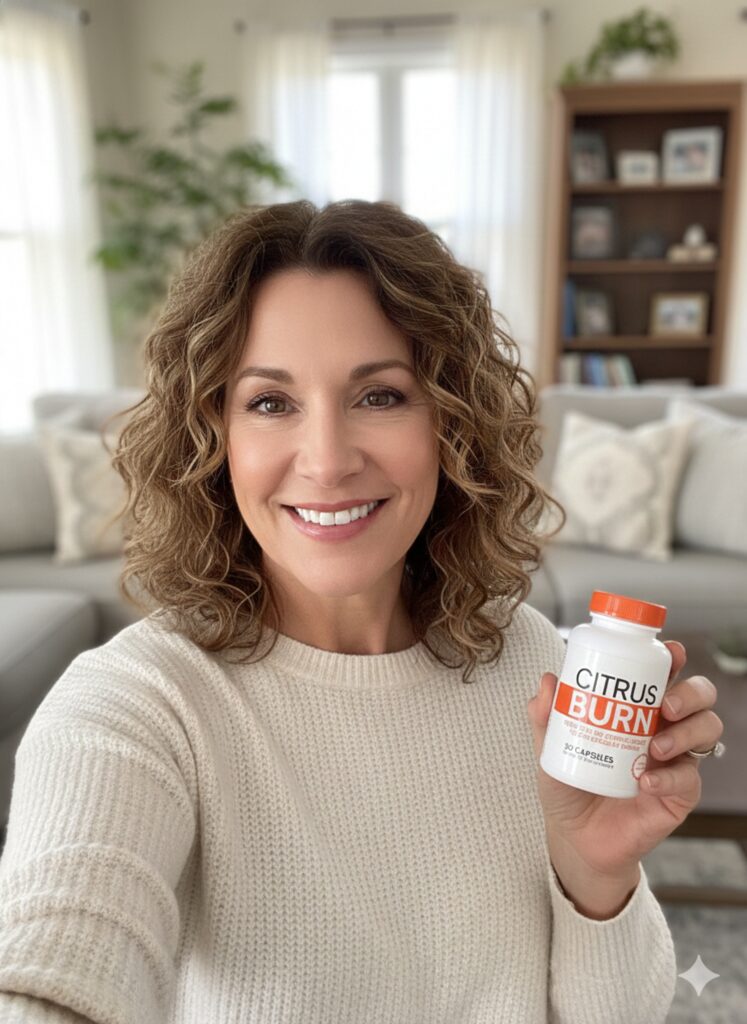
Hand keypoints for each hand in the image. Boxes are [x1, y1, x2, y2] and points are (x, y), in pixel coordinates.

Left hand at [527, 640, 723, 879]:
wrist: (575, 838)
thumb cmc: (568, 786)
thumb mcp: (550, 748)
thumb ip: (545, 716)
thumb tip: (547, 681)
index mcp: (637, 709)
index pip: (665, 674)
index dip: (674, 658)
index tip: (671, 651)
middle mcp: (663, 729)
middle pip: (699, 697)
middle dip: (691, 692)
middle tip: (665, 703)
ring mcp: (676, 761)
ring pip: (707, 731)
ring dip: (686, 732)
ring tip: (654, 747)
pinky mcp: (680, 795)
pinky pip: (689, 780)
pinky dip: (670, 778)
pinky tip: (646, 782)